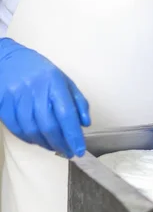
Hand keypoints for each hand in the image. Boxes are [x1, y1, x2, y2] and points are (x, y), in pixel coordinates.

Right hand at [0, 38, 90, 156]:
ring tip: (55, 148)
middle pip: (48, 125)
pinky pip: (16, 128)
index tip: (79, 150)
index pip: (66, 114)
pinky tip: (38, 141)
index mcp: (54, 83)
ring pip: (32, 129)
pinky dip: (28, 138)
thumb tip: (85, 124)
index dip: (73, 135)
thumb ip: (78, 102)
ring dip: (45, 143)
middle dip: (60, 144)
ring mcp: (16, 97)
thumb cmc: (41, 72)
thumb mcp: (65, 81)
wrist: (8, 59)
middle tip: (68, 152)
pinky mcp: (2, 103)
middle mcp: (35, 90)